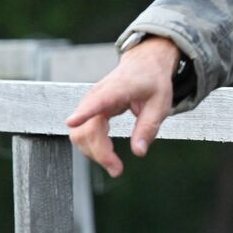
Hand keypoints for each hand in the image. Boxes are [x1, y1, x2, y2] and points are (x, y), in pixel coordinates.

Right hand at [65, 35, 179, 177]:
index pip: (97, 101)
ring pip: (80, 133)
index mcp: (118, 89)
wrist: (144, 63)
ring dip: (94, 152)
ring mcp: (90, 102)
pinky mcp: (89, 109)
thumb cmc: (153, 81)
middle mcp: (98, 94)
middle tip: (117, 170)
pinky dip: (93, 145)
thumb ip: (148, 128)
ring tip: (114, 164)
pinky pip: (83, 131)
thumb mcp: (160, 104)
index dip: (84, 112)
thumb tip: (139, 152)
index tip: (72, 122)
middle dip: (98, 152)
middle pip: (86, 128)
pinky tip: (108, 151)